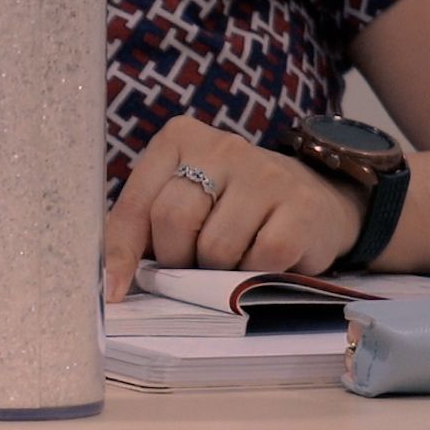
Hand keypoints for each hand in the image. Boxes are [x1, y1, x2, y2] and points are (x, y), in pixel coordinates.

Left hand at [102, 117, 363, 298]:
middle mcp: (222, 146)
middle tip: (192, 265)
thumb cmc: (234, 205)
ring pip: (215, 247)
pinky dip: (255, 274)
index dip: (122, 251)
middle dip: (176, 259)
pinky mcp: (301, 208)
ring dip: (218, 270)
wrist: (317, 200)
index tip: (117, 290)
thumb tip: (112, 278)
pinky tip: (264, 259)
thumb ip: (146, 223)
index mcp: (180, 139)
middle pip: (173, 220)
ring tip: (233, 257)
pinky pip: (259, 261)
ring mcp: (265, 174)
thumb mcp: (186, 197)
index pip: (137, 202)